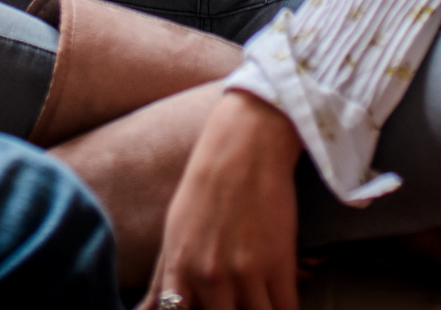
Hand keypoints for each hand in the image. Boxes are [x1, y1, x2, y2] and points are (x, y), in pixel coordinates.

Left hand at [152, 90, 305, 309]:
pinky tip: (279, 303)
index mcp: (179, 269)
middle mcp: (208, 276)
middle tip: (235, 304)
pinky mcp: (279, 265)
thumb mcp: (173, 234)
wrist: (244, 147)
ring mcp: (245, 273)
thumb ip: (161, 283)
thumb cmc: (206, 190)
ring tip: (258, 303)